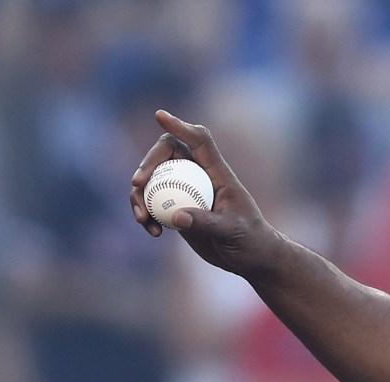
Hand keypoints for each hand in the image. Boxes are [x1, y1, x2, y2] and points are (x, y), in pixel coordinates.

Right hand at [129, 110, 280, 275]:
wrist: (251, 259)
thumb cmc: (251, 240)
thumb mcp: (231, 231)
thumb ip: (206, 223)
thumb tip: (175, 216)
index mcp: (218, 173)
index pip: (199, 140)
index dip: (180, 125)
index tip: (159, 115)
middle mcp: (199, 176)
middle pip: (167, 154)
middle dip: (148, 164)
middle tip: (138, 184)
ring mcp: (186, 192)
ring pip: (154, 180)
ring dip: (141, 196)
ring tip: (142, 220)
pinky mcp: (177, 209)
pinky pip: (153, 204)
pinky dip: (146, 214)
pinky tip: (152, 232)